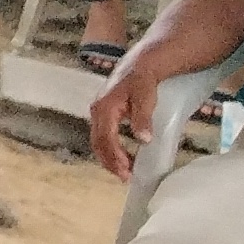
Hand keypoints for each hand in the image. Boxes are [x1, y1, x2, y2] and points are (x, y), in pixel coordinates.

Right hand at [86, 52, 158, 179]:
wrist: (142, 66)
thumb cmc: (144, 80)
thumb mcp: (146, 96)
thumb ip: (143, 117)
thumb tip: (143, 140)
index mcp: (105, 108)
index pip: (105, 138)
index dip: (114, 156)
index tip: (126, 171)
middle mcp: (98, 111)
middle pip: (98, 142)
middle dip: (109, 161)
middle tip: (125, 177)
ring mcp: (100, 113)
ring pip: (99, 141)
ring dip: (110, 157)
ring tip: (125, 171)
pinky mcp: (105, 116)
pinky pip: (104, 136)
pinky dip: (111, 150)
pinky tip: (124, 157)